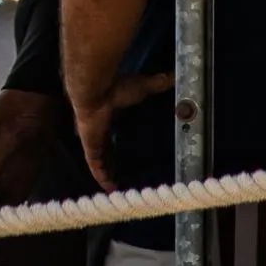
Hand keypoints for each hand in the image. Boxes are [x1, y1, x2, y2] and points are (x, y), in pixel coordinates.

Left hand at [74, 73, 173, 192]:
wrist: (95, 90)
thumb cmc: (116, 87)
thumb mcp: (142, 86)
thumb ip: (157, 82)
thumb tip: (173, 75)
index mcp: (106, 116)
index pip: (110, 133)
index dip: (114, 143)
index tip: (123, 152)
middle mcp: (98, 130)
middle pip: (104, 150)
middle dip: (111, 161)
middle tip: (123, 175)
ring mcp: (93, 140)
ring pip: (99, 162)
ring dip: (107, 173)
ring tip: (119, 188)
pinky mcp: (91, 148)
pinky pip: (96, 168)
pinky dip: (103, 179)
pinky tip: (111, 190)